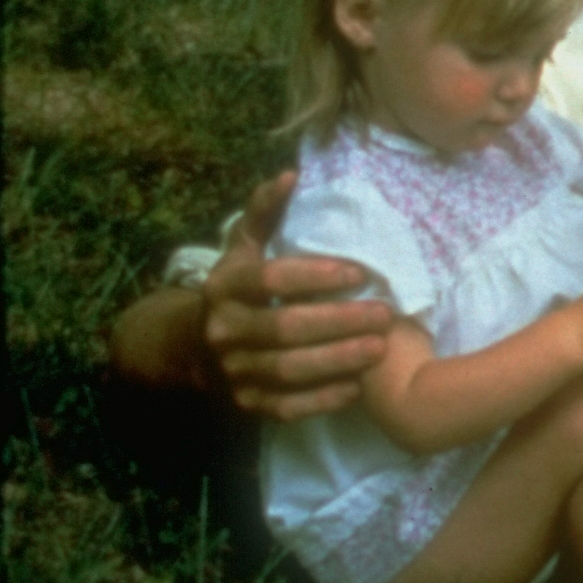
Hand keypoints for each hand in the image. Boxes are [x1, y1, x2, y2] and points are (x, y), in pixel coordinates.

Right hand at [200, 171, 394, 421]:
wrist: (196, 346)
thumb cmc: (240, 284)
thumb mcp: (245, 244)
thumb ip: (267, 211)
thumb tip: (292, 175)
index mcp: (224, 286)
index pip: (271, 279)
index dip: (317, 276)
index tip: (361, 273)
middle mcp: (223, 330)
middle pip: (285, 328)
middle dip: (340, 321)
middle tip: (386, 314)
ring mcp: (233, 370)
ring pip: (288, 370)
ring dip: (339, 360)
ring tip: (381, 348)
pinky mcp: (246, 403)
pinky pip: (287, 406)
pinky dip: (324, 398)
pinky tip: (360, 387)